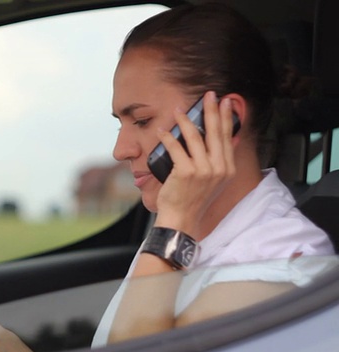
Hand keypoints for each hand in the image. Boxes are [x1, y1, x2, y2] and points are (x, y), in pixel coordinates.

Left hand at [154, 91, 235, 238]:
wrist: (182, 218)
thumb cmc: (194, 198)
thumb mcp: (216, 180)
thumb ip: (220, 161)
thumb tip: (229, 139)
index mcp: (228, 168)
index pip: (228, 136)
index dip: (226, 117)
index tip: (225, 102)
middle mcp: (219, 168)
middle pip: (215, 132)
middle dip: (211, 110)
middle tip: (208, 94)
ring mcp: (203, 170)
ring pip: (194, 137)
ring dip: (185, 120)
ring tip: (178, 109)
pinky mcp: (186, 172)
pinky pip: (175, 147)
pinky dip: (166, 137)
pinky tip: (161, 130)